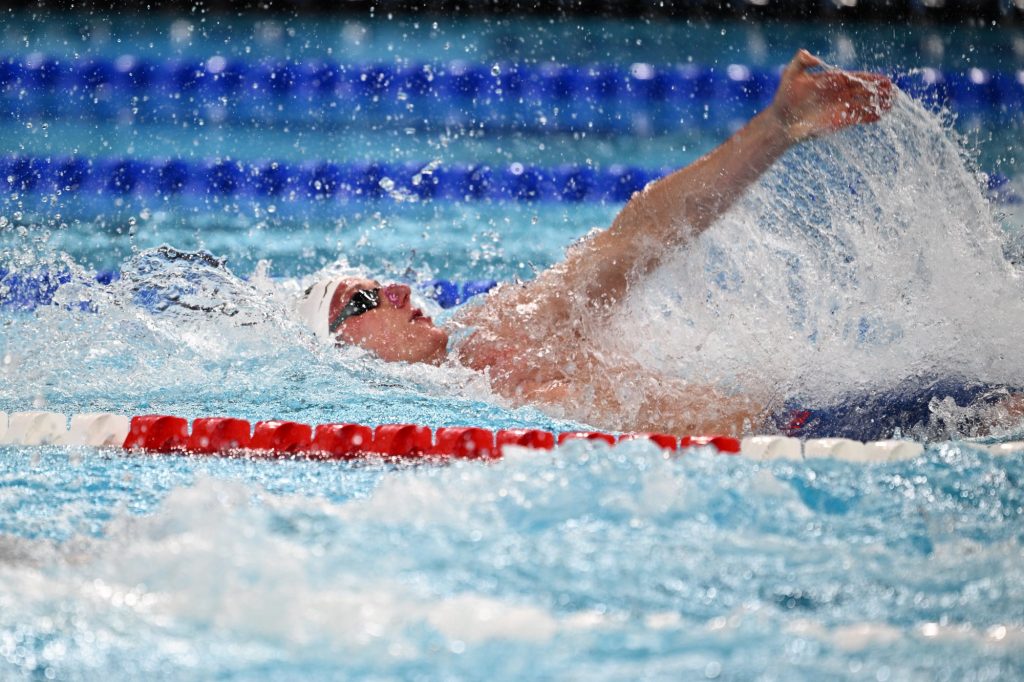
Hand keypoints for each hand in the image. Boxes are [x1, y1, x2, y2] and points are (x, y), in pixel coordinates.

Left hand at [769, 50, 892, 142]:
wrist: (780, 122)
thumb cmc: (784, 98)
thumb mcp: (790, 75)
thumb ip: (800, 62)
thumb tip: (813, 57)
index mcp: (832, 80)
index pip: (855, 78)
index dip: (870, 79)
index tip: (884, 80)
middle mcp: (838, 93)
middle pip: (864, 90)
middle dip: (879, 90)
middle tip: (894, 90)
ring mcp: (839, 107)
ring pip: (863, 103)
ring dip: (878, 103)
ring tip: (893, 102)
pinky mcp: (837, 121)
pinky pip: (856, 118)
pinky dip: (868, 117)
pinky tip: (881, 116)